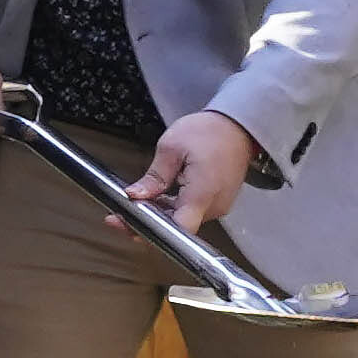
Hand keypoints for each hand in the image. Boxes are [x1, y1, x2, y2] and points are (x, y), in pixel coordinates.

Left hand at [125, 110, 259, 232]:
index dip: (150, 231)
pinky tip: (156, 200)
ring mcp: (217, 205)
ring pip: (181, 220)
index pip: (178, 228)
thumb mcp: (172, 148)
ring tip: (136, 204)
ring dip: (157, 215)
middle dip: (146, 223)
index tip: (128, 224)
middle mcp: (213, 205)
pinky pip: (190, 212)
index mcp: (202, 193)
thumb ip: (154, 177)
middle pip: (176, 227)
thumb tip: (136, 195)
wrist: (238, 125)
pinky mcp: (216, 202)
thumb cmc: (210, 131)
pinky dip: (171, 209)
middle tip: (118, 217)